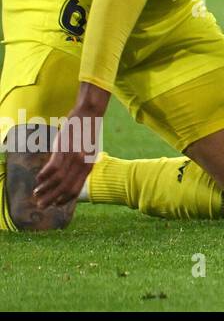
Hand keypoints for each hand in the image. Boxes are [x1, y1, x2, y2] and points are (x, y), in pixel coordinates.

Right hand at [34, 87, 106, 207]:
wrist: (90, 114)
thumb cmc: (87, 133)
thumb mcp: (88, 151)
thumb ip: (80, 164)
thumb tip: (68, 177)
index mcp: (88, 166)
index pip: (76, 188)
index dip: (65, 199)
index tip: (56, 205)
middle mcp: (82, 163)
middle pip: (65, 187)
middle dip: (52, 199)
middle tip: (41, 206)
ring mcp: (73, 156)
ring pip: (58, 180)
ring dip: (46, 189)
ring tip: (36, 194)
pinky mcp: (65, 147)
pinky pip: (53, 166)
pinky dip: (44, 175)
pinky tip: (38, 179)